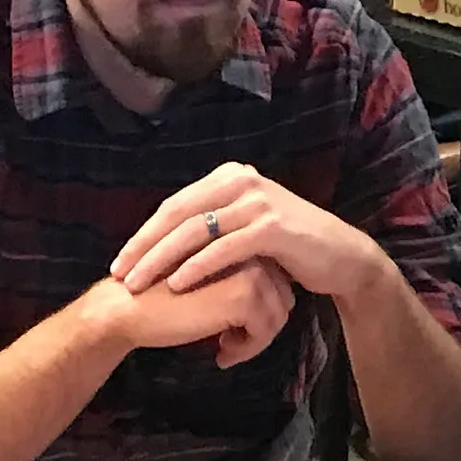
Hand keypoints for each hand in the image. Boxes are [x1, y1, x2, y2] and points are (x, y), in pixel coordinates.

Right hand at [94, 260, 295, 368]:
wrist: (128, 306)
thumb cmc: (160, 296)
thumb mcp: (204, 279)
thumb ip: (235, 280)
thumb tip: (276, 305)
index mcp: (238, 241)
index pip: (275, 281)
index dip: (259, 311)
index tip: (233, 329)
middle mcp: (248, 250)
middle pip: (282, 298)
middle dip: (260, 327)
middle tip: (229, 343)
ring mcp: (248, 271)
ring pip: (277, 316)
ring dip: (254, 341)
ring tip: (223, 349)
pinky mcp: (242, 296)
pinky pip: (264, 331)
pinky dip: (247, 349)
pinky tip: (221, 354)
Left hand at [111, 162, 383, 304]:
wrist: (341, 257)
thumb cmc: (289, 248)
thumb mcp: (247, 225)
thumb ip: (213, 221)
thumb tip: (167, 236)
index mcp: (230, 176)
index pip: (175, 204)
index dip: (144, 233)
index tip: (120, 261)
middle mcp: (241, 180)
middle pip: (177, 214)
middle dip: (144, 246)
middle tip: (119, 273)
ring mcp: (257, 202)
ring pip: (195, 231)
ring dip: (161, 258)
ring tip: (139, 282)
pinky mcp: (272, 227)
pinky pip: (223, 248)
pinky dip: (196, 266)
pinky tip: (176, 283)